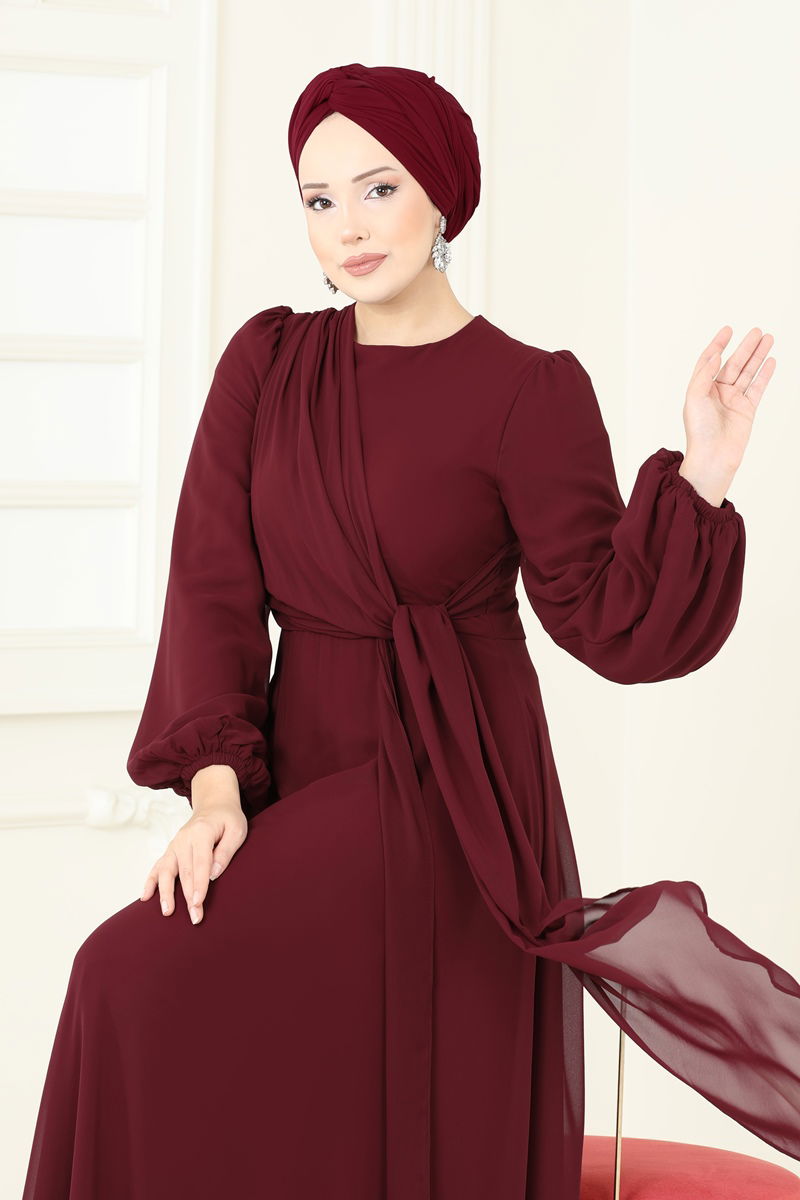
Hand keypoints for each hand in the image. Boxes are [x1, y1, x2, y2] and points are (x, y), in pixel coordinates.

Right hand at [139, 793, 247, 923]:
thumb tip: (214, 874)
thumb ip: (226, 851)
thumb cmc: (228, 818)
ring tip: (167, 912)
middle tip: (194, 917)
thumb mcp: (237, 830)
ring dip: (166, 893)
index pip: (200, 863)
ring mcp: (175, 845)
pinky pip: (157, 866)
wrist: (214, 804)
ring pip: (166, 871)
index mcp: (202, 833)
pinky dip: (150, 881)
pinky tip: (145, 897)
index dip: (199, 885)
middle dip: (187, 897)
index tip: (198, 903)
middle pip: (185, 872)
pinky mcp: (171, 850)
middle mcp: (184, 839)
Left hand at [683, 325, 775, 476]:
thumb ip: (704, 375)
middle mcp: (717, 392)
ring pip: (748, 372)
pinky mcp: (747, 409)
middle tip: (756, 331)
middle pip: (733, 363)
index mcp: (701, 389)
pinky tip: (771, 360)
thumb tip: (715, 355)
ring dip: (757, 356)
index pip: (710, 360)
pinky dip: (764, 374)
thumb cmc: (699, 431)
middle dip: (745, 347)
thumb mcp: (694, 399)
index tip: (728, 330)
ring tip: (767, 339)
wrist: (713, 457)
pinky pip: (757, 387)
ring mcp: (733, 400)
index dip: (718, 344)